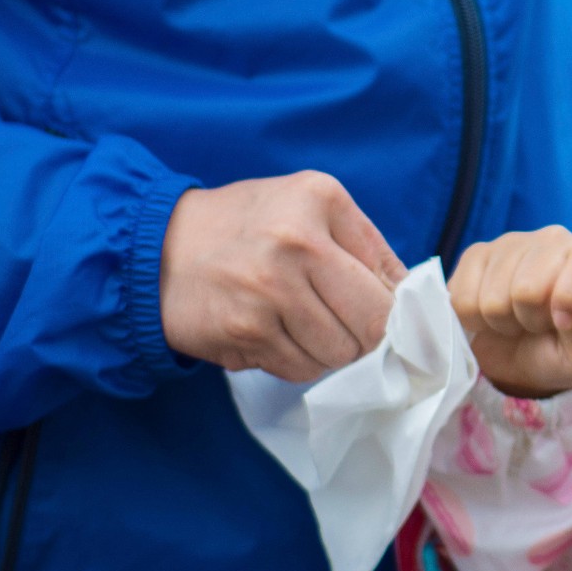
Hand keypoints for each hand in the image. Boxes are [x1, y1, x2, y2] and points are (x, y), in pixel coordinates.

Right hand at [160, 171, 405, 381]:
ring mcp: (267, 291)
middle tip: (349, 330)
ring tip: (302, 325)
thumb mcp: (311, 207)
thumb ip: (367, 248)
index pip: (390, 280)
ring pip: (337, 354)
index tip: (393, 324)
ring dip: (329, 353)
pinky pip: (299, 369)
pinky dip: (296, 361)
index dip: (396, 312)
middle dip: (367, 338)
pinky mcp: (242, 331)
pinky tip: (274, 334)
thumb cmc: (248, 227)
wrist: (156, 248)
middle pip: (371, 324)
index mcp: (321, 201)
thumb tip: (415, 301)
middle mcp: (295, 243)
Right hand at [448, 226, 571, 398]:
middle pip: (530, 288)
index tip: (564, 324)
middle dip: (532, 321)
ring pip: (494, 297)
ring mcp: (512, 242)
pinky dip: (474, 320)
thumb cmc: (564, 350)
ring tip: (518, 320)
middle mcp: (555, 239)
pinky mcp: (476, 254)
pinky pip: (462, 296)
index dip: (571, 299)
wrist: (523, 358)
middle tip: (540, 325)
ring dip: (503, 322)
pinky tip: (492, 314)